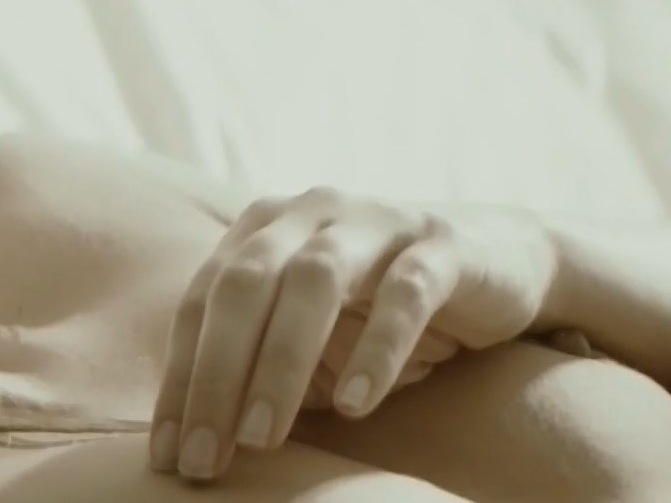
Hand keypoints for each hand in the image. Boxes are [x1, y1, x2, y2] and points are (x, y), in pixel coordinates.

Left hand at [147, 187, 558, 480]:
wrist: (503, 262)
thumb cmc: (382, 309)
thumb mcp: (311, 335)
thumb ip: (256, 366)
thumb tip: (191, 443)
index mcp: (262, 229)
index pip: (202, 303)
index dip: (179, 380)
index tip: (166, 455)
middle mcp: (309, 212)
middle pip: (243, 285)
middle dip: (215, 376)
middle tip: (203, 457)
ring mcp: (375, 221)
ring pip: (314, 281)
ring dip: (280, 363)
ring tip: (262, 438)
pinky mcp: (442, 244)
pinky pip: (406, 292)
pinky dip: (376, 348)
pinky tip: (354, 405)